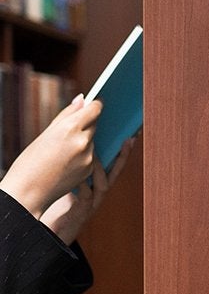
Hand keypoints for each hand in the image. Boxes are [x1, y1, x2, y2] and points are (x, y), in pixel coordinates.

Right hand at [0, 95, 101, 217]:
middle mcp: (83, 140)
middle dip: (85, 125)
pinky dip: (82, 156)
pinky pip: (91, 156)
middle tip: (68, 131)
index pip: (95, 108)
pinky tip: (65, 163)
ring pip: (92, 141)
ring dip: (82, 142)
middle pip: (94, 124)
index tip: (95, 103)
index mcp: (70, 127)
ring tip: (61, 152)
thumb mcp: (45, 134)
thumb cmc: (30, 162)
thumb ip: (67, 114)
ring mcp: (88, 156)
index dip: (95, 105)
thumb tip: (82, 99)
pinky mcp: (90, 169)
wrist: (27, 193)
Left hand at [41, 139, 134, 244]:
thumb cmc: (56, 206)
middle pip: (116, 172)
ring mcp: (93, 204)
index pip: (114, 166)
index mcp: (97, 186)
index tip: (130, 136)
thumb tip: (73, 146)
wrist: (50, 232)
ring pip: (104, 183)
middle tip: (128, 140)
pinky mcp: (83, 212)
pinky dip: (83, 184)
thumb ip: (74, 170)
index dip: (122, 152)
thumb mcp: (69, 184)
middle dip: (123, 156)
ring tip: (94, 154)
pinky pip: (87, 196)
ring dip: (100, 168)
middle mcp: (99, 194)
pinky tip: (78, 176)